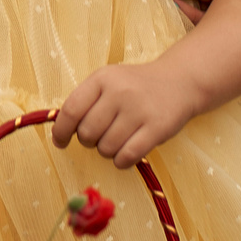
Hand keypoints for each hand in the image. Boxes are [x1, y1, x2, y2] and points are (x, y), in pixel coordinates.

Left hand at [50, 61, 202, 168]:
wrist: (179, 82)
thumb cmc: (136, 86)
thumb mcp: (109, 81)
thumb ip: (86, 101)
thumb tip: (61, 132)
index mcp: (102, 79)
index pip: (71, 110)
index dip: (61, 131)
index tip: (60, 142)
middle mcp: (119, 92)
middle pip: (87, 133)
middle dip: (88, 141)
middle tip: (101, 135)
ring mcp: (139, 110)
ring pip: (106, 148)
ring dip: (107, 151)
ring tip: (118, 139)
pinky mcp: (157, 128)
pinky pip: (127, 157)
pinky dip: (122, 161)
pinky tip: (126, 153)